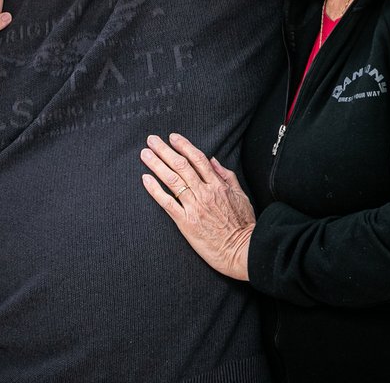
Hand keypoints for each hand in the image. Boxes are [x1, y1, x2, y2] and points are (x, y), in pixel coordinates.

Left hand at [140, 133, 253, 280]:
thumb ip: (227, 176)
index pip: (198, 159)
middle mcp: (205, 193)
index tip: (172, 137)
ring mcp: (195, 207)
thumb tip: (213, 160)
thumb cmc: (244, 225)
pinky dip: (155, 190)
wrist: (242, 251)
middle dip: (164, 150)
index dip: (184, 146)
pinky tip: (145, 179)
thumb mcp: (241, 196)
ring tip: (144, 154)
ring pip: (172, 180)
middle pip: (181, 165)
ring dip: (156, 165)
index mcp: (218, 185)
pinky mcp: (186, 222)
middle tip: (151, 140)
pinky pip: (167, 202)